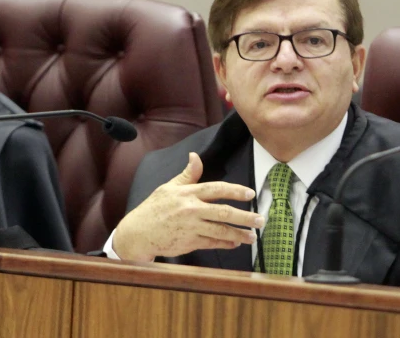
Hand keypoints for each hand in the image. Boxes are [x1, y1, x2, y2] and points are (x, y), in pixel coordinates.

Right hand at [112, 152, 263, 261]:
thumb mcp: (168, 188)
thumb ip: (187, 175)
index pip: (216, 189)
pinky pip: (212, 243)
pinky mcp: (189, 243)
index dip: (235, 190)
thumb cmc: (153, 209)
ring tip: (252, 236)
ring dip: (239, 234)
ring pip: (221, 231)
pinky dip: (225, 243)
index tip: (250, 193)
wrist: (138, 233)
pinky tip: (235, 243)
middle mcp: (191, 210)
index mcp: (187, 193)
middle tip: (261, 219)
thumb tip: (195, 156)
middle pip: (223, 212)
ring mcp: (191, 228)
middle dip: (245, 216)